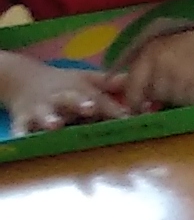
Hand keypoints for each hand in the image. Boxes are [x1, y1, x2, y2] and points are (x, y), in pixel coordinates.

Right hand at [2, 50, 124, 132]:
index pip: (101, 101)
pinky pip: (21, 126)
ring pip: (46, 113)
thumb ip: (113, 88)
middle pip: (72, 100)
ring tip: (56, 125)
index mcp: (81, 91)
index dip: (115, 110)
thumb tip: (145, 93)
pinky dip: (22, 132)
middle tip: (90, 109)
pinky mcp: (23, 118)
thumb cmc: (64, 86)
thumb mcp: (87, 81)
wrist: (22, 79)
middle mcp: (62, 99)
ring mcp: (41, 109)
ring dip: (51, 118)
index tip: (129, 117)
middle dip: (81, 104)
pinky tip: (24, 139)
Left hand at [107, 21, 193, 111]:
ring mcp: (180, 77)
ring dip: (180, 97)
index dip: (133, 99)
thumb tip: (123, 89)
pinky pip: (189, 103)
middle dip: (161, 95)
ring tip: (192, 81)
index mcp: (150, 52)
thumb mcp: (166, 48)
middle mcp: (162, 64)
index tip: (137, 107)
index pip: (132, 84)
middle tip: (178, 85)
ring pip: (171, 100)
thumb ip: (146, 67)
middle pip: (153, 94)